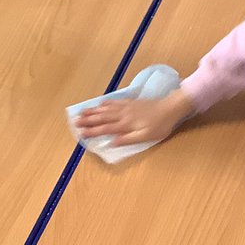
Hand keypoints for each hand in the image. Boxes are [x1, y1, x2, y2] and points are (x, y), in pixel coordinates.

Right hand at [75, 88, 191, 146]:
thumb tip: (111, 143)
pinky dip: (105, 103)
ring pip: (106, 109)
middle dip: (88, 120)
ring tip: (82, 112)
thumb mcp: (145, 137)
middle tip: (75, 121)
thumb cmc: (159, 126)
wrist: (169, 108)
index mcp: (125, 124)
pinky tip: (100, 103)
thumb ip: (127, 139)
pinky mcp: (130, 102)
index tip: (80, 133)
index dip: (92, 131)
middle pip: (102, 117)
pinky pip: (114, 102)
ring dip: (93, 111)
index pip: (105, 128)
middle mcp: (123, 114)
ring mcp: (126, 107)